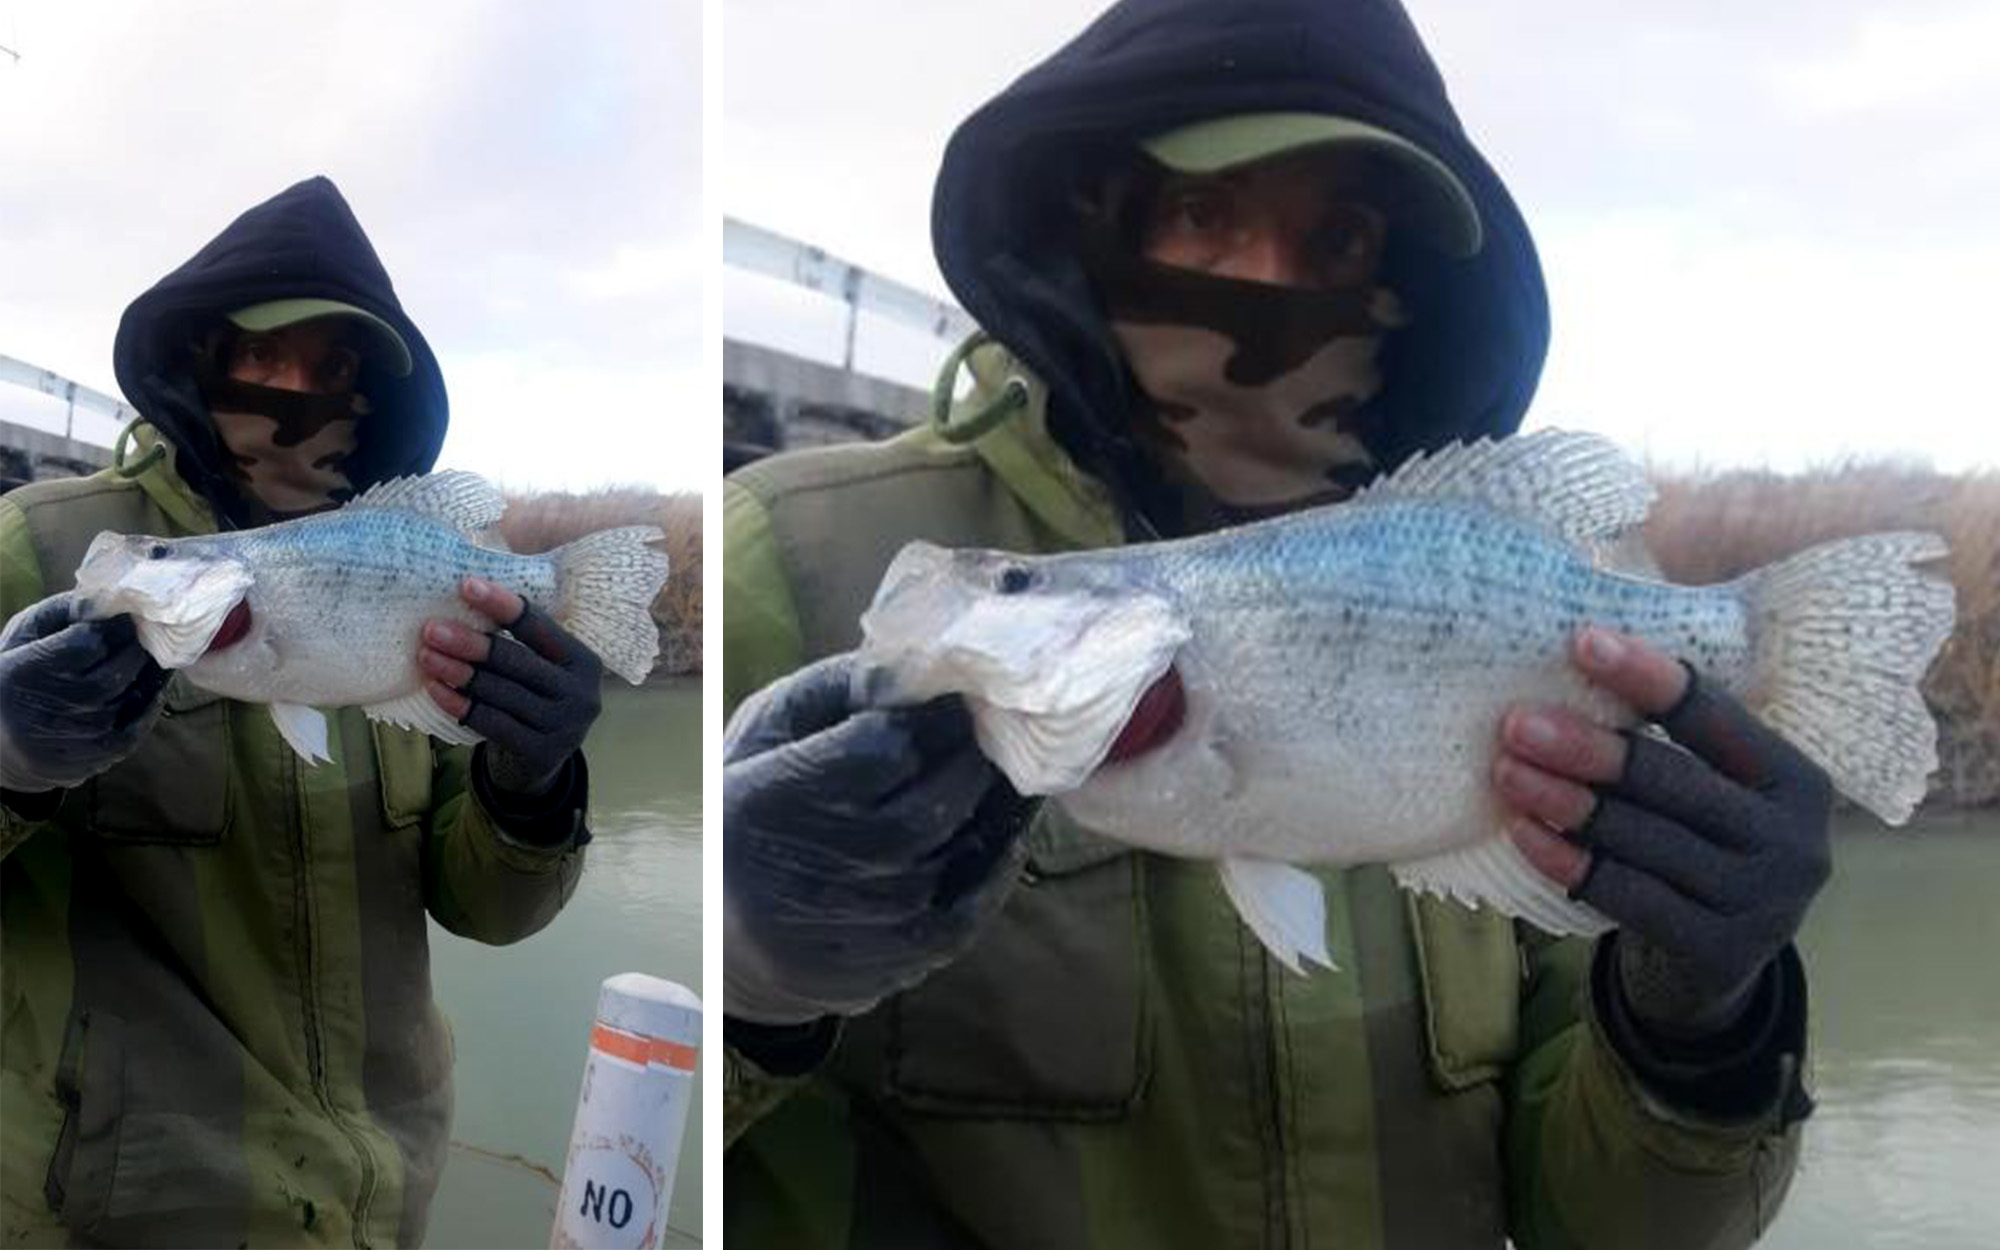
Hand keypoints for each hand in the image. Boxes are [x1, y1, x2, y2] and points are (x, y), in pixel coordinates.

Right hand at [0, 591, 170, 791]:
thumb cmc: (14, 675)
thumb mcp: (23, 636)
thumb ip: (62, 612)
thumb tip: (109, 596)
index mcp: (23, 671)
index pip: (88, 644)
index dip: (114, 627)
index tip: (126, 616)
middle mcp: (47, 708)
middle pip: (115, 672)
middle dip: (137, 648)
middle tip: (148, 633)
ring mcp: (71, 738)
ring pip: (128, 699)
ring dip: (149, 675)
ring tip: (154, 655)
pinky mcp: (89, 759)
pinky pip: (134, 729)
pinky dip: (148, 705)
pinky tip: (150, 687)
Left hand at [418, 577, 601, 797]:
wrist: (544, 760)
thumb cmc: (536, 697)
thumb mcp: (545, 667)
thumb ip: (525, 641)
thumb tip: (470, 596)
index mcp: (583, 661)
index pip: (539, 627)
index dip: (502, 605)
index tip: (466, 585)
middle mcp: (580, 693)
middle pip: (516, 661)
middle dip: (470, 643)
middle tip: (431, 629)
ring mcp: (563, 726)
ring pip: (500, 692)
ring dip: (458, 672)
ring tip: (426, 655)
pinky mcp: (541, 752)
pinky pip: (491, 722)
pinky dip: (459, 704)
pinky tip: (435, 688)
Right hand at [725, 652, 1032, 1024]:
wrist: (728, 937)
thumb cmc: (751, 805)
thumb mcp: (767, 732)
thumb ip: (836, 689)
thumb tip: (918, 662)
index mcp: (767, 800)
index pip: (884, 748)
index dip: (933, 715)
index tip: (957, 694)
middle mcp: (812, 869)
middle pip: (932, 802)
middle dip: (974, 755)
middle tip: (994, 725)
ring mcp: (854, 926)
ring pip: (957, 852)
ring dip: (997, 805)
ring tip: (1007, 766)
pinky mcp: (886, 965)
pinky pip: (968, 911)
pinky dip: (996, 867)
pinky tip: (1003, 832)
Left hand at [1494, 626, 1833, 1036]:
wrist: (1723, 961)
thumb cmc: (1705, 844)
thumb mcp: (1720, 789)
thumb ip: (1678, 740)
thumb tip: (1579, 660)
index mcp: (1795, 780)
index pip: (1714, 718)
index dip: (1648, 678)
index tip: (1582, 641)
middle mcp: (1791, 840)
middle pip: (1671, 781)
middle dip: (1588, 748)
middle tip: (1516, 722)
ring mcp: (1760, 902)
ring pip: (1642, 839)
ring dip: (1564, 801)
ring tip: (1506, 771)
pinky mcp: (1719, 950)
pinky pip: (1625, 894)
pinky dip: (1568, 860)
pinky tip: (1522, 832)